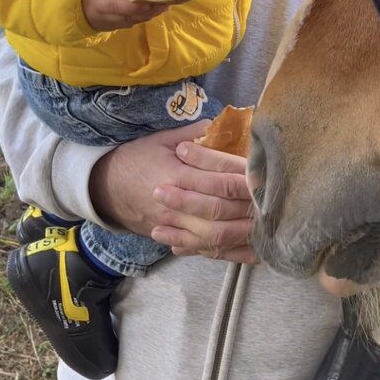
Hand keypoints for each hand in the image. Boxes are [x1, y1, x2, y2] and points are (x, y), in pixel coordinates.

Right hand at [82, 0, 169, 31]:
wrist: (72, 10)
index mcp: (99, 4)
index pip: (121, 7)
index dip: (138, 5)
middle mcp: (108, 18)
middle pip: (133, 16)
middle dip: (151, 10)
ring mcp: (113, 25)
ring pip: (136, 21)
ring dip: (152, 13)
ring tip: (167, 3)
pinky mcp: (118, 26)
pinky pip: (134, 22)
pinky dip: (146, 16)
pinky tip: (157, 8)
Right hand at [89, 125, 255, 262]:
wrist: (105, 187)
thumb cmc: (137, 158)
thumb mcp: (161, 139)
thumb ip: (191, 134)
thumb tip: (218, 124)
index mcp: (177, 173)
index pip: (218, 179)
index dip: (245, 180)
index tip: (266, 178)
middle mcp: (177, 203)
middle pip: (220, 210)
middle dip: (249, 208)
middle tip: (274, 204)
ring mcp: (175, 225)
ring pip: (213, 235)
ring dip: (243, 234)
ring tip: (268, 229)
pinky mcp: (174, 239)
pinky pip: (205, 251)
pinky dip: (230, 254)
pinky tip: (253, 253)